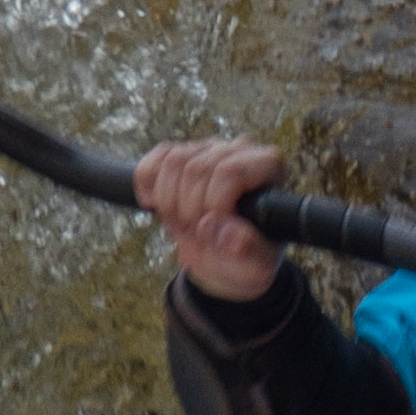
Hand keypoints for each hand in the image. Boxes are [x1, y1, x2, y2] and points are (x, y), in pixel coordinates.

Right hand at [137, 134, 286, 299]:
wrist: (225, 260)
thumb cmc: (247, 259)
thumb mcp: (256, 266)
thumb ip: (247, 250)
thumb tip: (223, 231)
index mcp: (268, 166)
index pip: (230, 172)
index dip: (212, 204)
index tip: (210, 232)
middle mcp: (240, 149)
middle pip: (197, 168)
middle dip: (188, 210)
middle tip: (195, 236)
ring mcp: (209, 148)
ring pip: (174, 161)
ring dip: (168, 202)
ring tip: (182, 226)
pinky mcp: (182, 153)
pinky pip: (156, 158)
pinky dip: (147, 182)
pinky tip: (152, 204)